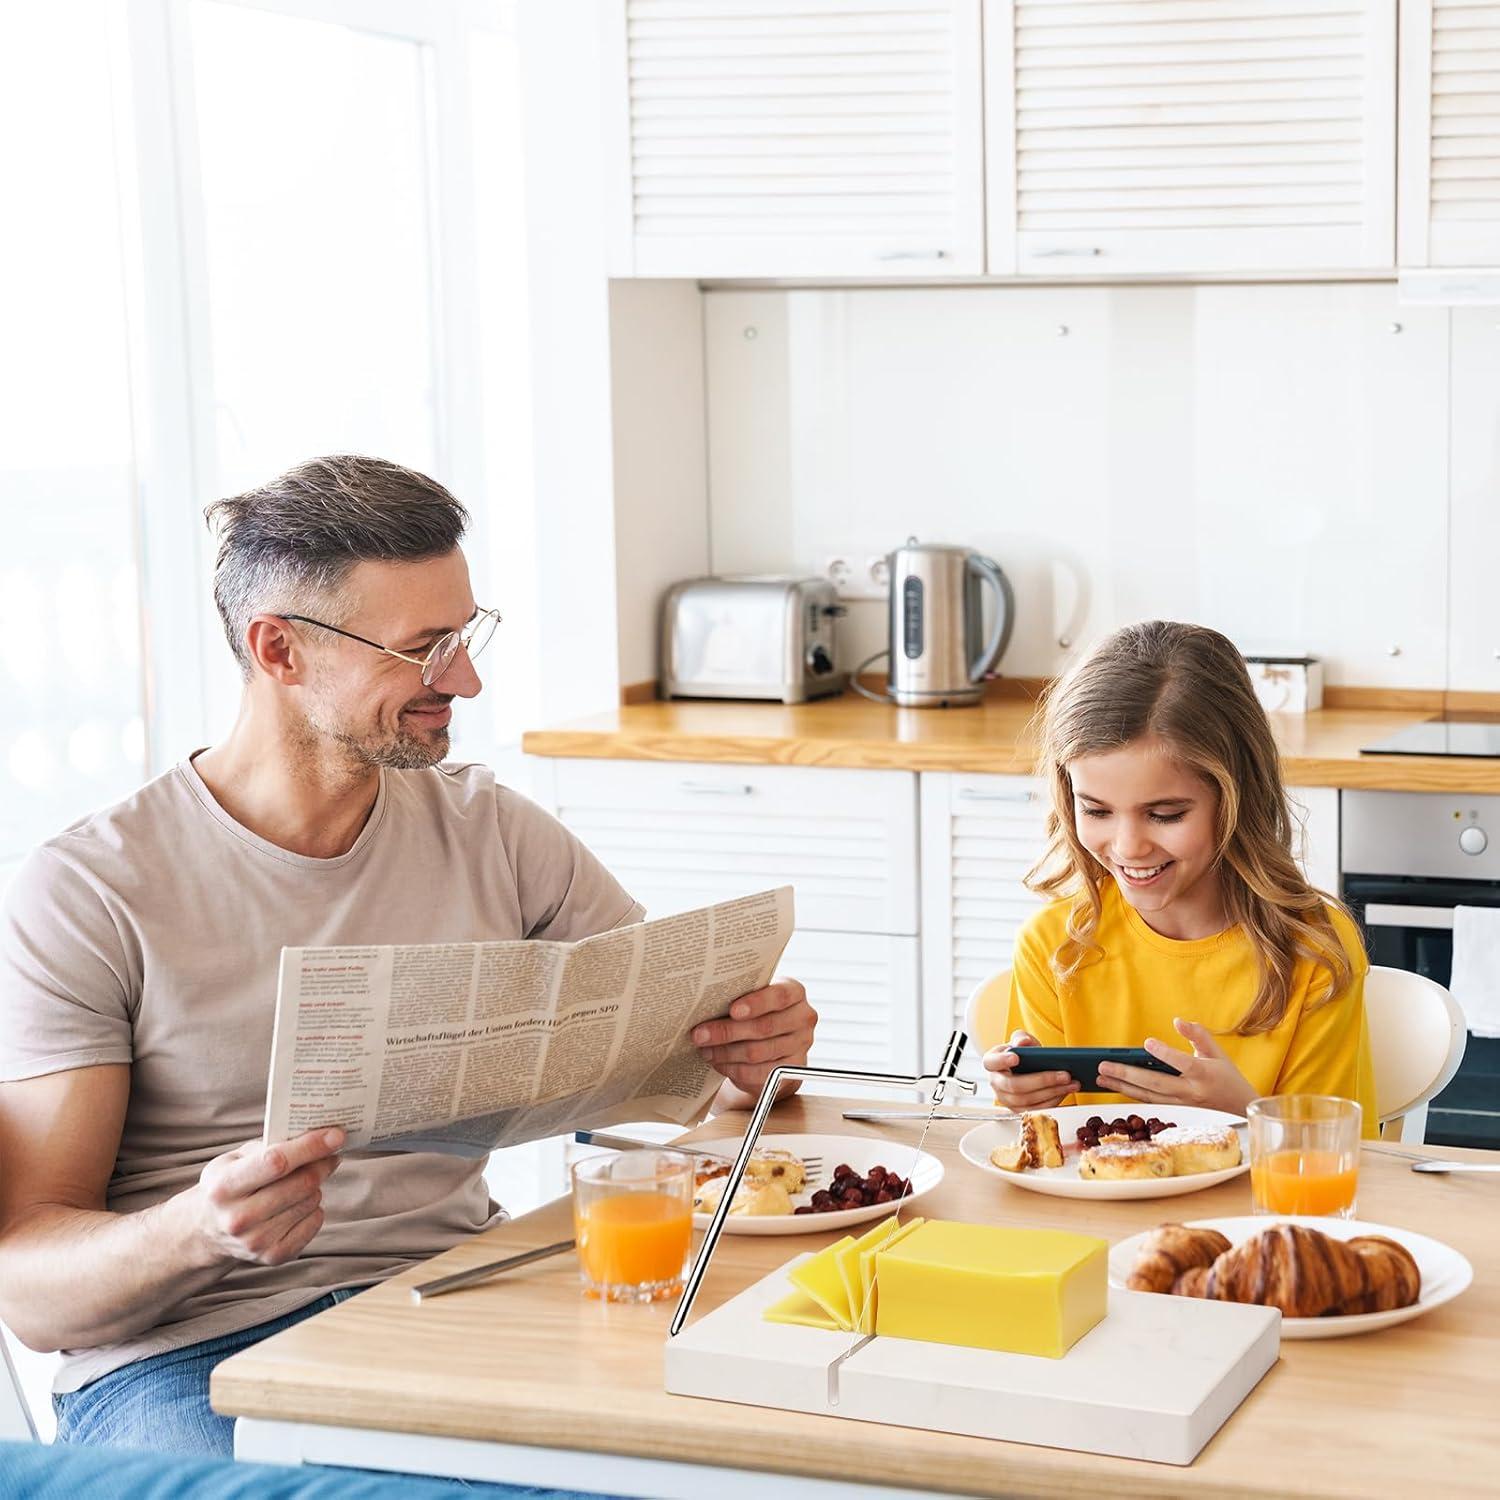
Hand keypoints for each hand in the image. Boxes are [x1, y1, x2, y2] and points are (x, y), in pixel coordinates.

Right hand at [179, 1128, 343, 1268]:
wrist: (208, 1229)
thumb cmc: (230, 1183)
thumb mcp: (236, 1158)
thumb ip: (271, 1144)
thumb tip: (318, 1133)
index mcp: (224, 1186)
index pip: (276, 1162)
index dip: (311, 1147)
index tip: (337, 1134)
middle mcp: (237, 1218)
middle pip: (301, 1184)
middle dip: (322, 1164)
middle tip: (330, 1154)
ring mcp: (255, 1241)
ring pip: (311, 1201)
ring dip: (315, 1187)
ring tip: (302, 1182)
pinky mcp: (273, 1256)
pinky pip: (314, 1222)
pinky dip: (314, 1209)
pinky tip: (298, 1204)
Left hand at [692, 978, 816, 1103]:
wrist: (773, 1038)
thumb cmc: (757, 1010)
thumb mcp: (752, 997)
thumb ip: (738, 996)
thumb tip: (705, 1004)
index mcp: (795, 992)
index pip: (779, 996)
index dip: (756, 1003)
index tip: (732, 1010)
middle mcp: (803, 1018)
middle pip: (764, 1027)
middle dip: (727, 1032)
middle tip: (700, 1035)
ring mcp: (800, 1045)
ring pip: (758, 1052)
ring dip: (726, 1053)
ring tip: (705, 1049)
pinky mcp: (791, 1070)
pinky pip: (759, 1073)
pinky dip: (734, 1069)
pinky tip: (719, 1063)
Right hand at [983, 1031, 1077, 1110]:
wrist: (1024, 1070)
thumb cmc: (1020, 1055)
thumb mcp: (1021, 1041)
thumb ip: (1021, 1038)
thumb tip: (1023, 1042)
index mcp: (992, 1062)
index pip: (992, 1062)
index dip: (1002, 1061)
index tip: (1016, 1058)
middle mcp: (996, 1083)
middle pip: (1015, 1086)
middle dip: (1043, 1080)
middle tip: (1064, 1074)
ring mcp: (1006, 1099)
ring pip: (1028, 1101)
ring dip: (1053, 1092)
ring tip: (1071, 1083)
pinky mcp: (1019, 1111)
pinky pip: (1036, 1110)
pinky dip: (1053, 1102)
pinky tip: (1065, 1092)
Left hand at [1096, 1019, 1256, 1114]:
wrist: (1239, 1108)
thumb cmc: (1227, 1076)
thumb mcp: (1218, 1052)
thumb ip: (1198, 1035)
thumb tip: (1178, 1021)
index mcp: (1204, 1074)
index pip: (1182, 1063)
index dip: (1165, 1053)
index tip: (1147, 1042)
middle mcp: (1191, 1092)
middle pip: (1156, 1084)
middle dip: (1127, 1074)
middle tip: (1103, 1065)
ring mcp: (1182, 1104)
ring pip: (1149, 1096)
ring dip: (1122, 1087)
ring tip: (1101, 1077)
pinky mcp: (1176, 1110)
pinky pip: (1150, 1102)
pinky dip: (1131, 1095)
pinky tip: (1114, 1086)